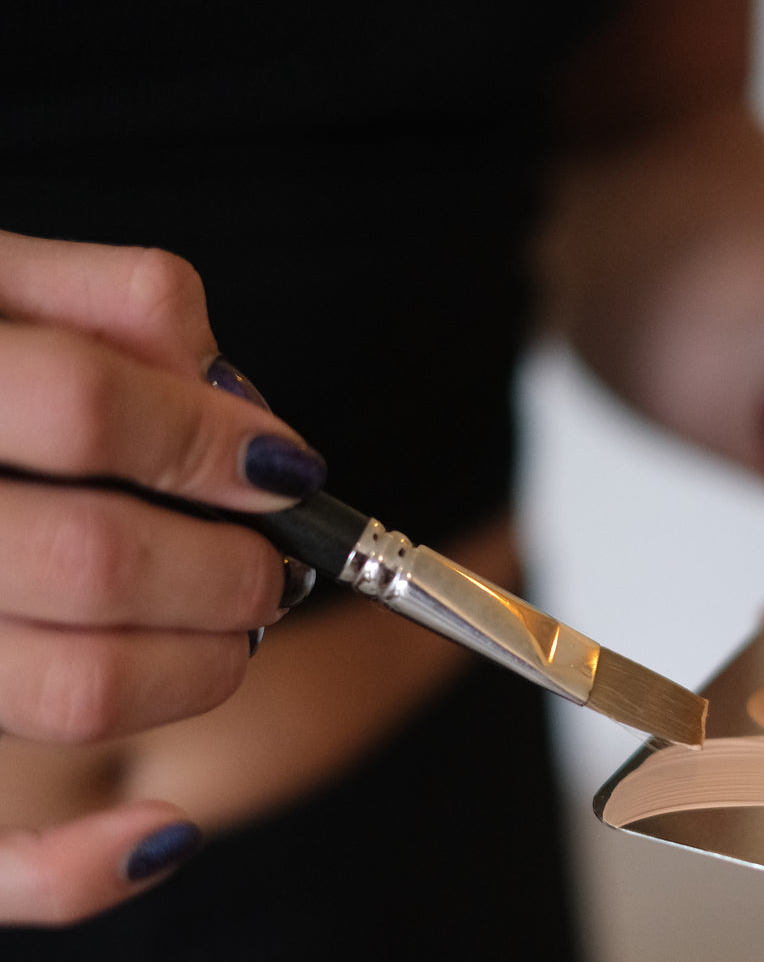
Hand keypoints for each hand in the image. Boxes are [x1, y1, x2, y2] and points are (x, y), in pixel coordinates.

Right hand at [0, 229, 324, 922]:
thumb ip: (114, 303)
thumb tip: (238, 398)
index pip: (88, 407)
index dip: (213, 441)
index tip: (286, 467)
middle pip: (94, 559)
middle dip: (227, 568)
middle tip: (268, 569)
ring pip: (69, 688)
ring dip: (199, 670)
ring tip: (229, 634)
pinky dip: (80, 868)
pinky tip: (163, 834)